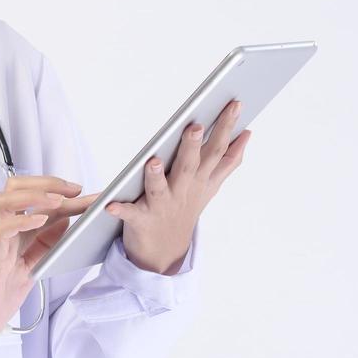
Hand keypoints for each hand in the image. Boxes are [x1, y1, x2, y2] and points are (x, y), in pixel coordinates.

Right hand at [0, 175, 99, 347]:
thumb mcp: (31, 266)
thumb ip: (45, 244)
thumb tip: (65, 221)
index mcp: (13, 233)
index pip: (37, 202)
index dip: (60, 193)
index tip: (84, 192)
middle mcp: (3, 231)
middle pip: (16, 188)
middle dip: (47, 183)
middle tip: (73, 190)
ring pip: (4, 200)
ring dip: (33, 196)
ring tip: (57, 201)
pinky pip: (1, 228)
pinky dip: (21, 220)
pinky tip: (40, 220)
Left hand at [104, 98, 249, 273]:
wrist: (165, 253)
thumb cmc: (185, 208)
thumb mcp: (210, 186)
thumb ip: (228, 160)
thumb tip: (247, 133)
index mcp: (200, 179)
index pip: (216, 149)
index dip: (226, 126)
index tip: (235, 104)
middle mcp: (183, 190)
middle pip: (189, 165)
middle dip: (193, 146)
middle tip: (194, 126)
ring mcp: (162, 206)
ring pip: (159, 188)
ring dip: (155, 176)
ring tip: (152, 161)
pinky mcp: (141, 220)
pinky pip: (129, 214)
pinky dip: (120, 210)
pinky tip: (109, 204)